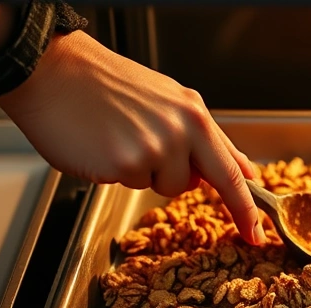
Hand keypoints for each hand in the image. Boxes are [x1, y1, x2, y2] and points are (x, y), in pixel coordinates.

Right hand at [0, 31, 264, 244]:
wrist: (52, 71)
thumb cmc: (108, 85)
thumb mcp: (169, 101)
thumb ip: (206, 138)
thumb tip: (241, 169)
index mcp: (194, 115)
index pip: (231, 170)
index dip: (247, 207)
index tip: (257, 232)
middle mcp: (180, 132)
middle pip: (205, 183)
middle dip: (212, 197)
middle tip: (219, 208)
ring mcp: (152, 150)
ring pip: (164, 187)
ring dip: (147, 173)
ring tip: (122, 140)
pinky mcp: (122, 165)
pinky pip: (130, 185)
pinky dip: (118, 172)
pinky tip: (104, 145)